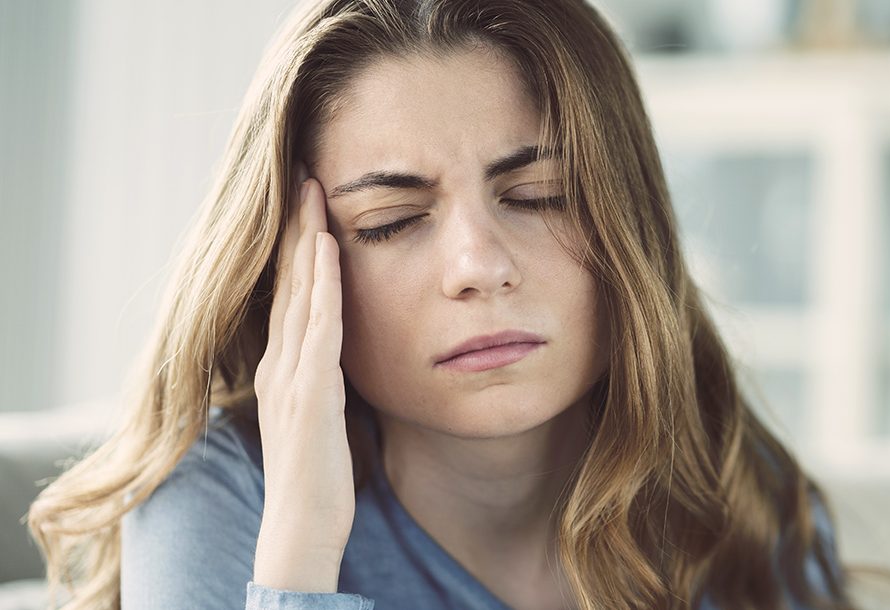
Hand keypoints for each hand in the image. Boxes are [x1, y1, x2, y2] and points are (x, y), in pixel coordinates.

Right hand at [252, 166, 353, 592]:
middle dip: (297, 227)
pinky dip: (323, 284)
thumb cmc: (320, 477)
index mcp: (284, 368)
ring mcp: (291, 376)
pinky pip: (318, 327)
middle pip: (289, 282)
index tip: (309, 202)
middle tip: (305, 175)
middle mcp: (280, 363)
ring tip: (313, 191)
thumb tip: (343, 354)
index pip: (290, 295)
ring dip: (307, 240)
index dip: (298, 247)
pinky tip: (330, 249)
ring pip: (300, 293)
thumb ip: (327, 380)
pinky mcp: (309, 393)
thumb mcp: (323, 416)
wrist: (301, 526)